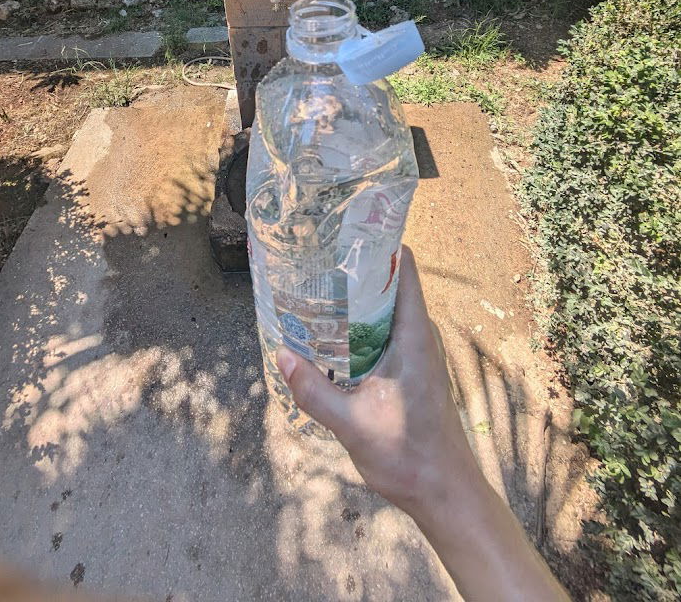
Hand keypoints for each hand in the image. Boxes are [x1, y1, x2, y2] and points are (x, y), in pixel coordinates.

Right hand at [276, 246, 477, 518]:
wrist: (446, 493)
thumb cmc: (409, 456)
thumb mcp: (352, 425)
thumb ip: (315, 391)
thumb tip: (281, 356)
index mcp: (413, 337)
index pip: (404, 270)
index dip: (378, 245)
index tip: (344, 233)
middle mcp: (419, 337)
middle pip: (390, 286)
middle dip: (355, 271)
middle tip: (315, 261)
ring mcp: (417, 355)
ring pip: (385, 311)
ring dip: (355, 301)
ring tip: (315, 292)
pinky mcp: (411, 372)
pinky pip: (384, 334)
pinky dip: (360, 327)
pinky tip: (331, 337)